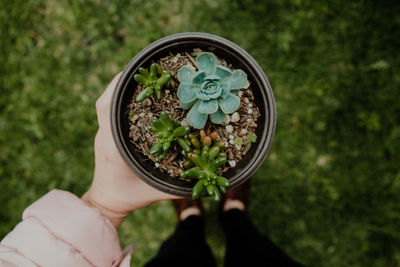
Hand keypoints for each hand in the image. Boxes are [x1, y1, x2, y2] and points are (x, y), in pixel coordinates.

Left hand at [82, 73, 178, 227]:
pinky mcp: (106, 133)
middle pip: (106, 100)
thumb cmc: (130, 198)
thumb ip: (180, 187)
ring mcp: (104, 133)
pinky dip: (120, 96)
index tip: (136, 73)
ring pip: (106, 102)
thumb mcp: (156, 192)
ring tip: (143, 75)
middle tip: (146, 68)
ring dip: (120, 87)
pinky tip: (138, 93)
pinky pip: (110, 109)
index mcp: (114, 146)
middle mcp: (105, 135)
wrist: (107, 202)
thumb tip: (208, 175)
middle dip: (123, 81)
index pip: (107, 109)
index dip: (118, 88)